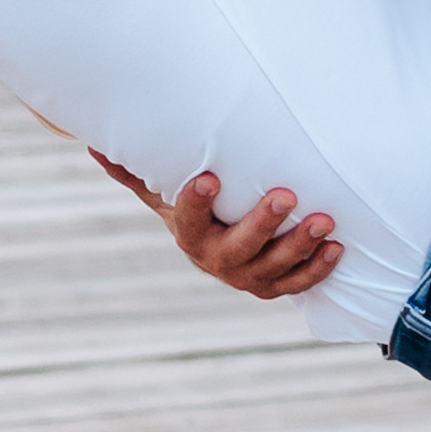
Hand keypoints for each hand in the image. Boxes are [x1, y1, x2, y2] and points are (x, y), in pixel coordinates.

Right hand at [92, 150, 346, 300]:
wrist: (215, 249)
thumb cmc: (192, 208)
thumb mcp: (164, 191)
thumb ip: (137, 170)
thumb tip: (93, 145)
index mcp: (189, 234)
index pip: (189, 219)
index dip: (197, 202)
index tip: (209, 176)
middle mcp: (216, 260)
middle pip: (239, 247)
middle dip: (264, 223)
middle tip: (287, 193)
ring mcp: (247, 277)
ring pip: (274, 268)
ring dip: (301, 246)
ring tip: (326, 220)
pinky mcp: (274, 286)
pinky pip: (298, 284)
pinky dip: (318, 268)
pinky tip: (337, 247)